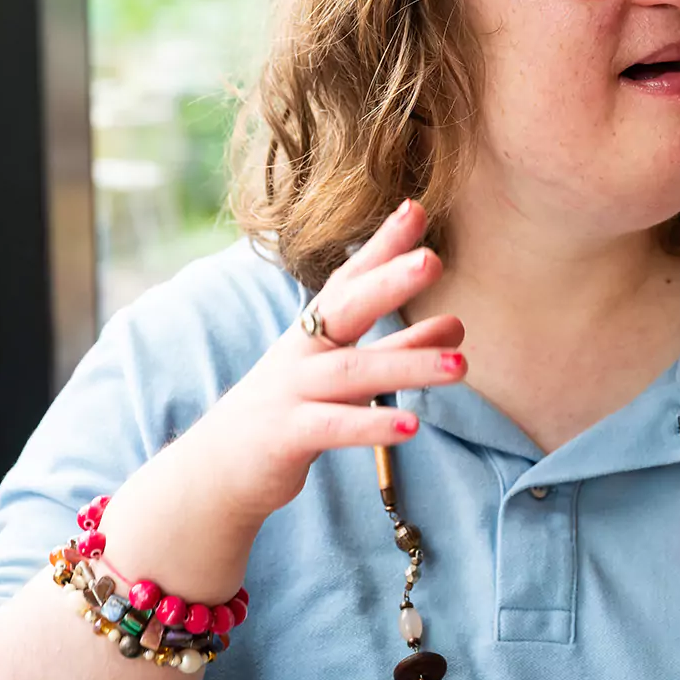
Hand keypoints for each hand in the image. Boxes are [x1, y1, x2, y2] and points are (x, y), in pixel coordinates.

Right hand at [189, 198, 464, 519]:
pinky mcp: (285, 435)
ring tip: (460, 364)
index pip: (352, 277)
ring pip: (353, 371)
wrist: (219, 470)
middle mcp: (302, 349)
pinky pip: (332, 427)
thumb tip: (458, 324)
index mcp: (316, 327)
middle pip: (346, 307)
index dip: (383, 245)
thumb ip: (400, 348)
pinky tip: (411, 426)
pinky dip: (372, 425)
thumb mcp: (347, 373)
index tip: (416, 209)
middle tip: (433, 260)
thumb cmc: (292, 408)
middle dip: (389, 282)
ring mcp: (291, 390)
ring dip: (408, 364)